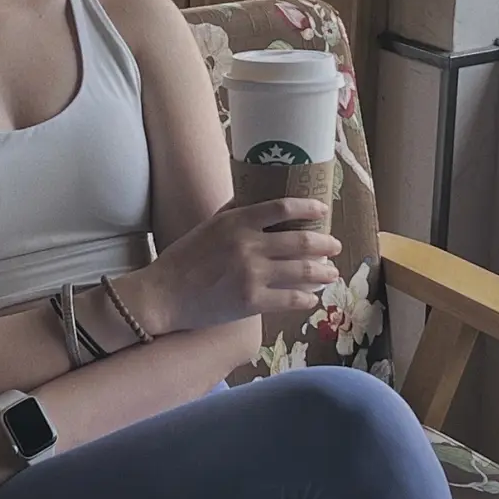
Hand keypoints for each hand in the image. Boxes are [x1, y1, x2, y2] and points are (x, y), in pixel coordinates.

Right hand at [120, 198, 340, 336]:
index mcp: (237, 221)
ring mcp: (252, 274)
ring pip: (302, 271)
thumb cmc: (184, 259)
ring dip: (323, 272)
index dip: (309, 207)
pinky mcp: (251, 301)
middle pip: (301, 241)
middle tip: (335, 246)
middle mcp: (248, 245)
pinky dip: (306, 298)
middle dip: (325, 244)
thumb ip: (233, 212)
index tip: (323, 210)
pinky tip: (312, 298)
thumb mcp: (208, 226)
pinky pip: (290, 299)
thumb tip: (256, 196)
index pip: (283, 207)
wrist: (163, 295)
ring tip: (331, 272)